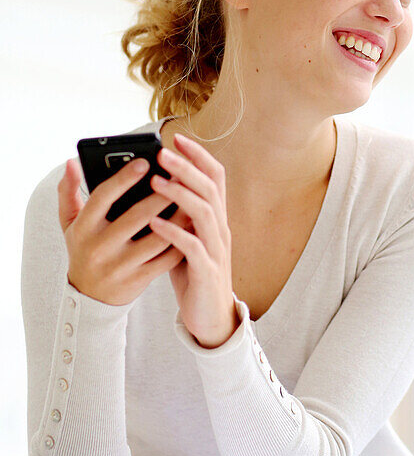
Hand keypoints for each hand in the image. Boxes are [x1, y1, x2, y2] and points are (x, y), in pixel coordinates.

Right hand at [59, 156, 187, 306]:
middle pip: (136, 216)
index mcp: (83, 228)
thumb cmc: (84, 249)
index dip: (123, 178)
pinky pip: (166, 259)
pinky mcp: (138, 280)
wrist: (89, 298)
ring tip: (192, 198)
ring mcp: (120, 266)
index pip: (103, 197)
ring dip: (178, 217)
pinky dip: (182, 240)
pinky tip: (192, 225)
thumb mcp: (70, 223)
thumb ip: (68, 191)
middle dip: (161, 195)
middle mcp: (100, 247)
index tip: (145, 162)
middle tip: (180, 176)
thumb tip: (72, 162)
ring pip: (158, 238)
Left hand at [148, 133, 239, 347]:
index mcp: (215, 219)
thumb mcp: (186, 238)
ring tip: (155, 182)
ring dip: (180, 194)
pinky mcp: (207, 272)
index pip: (215, 177)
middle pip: (210, 188)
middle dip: (187, 167)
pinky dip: (174, 232)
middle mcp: (220, 229)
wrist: (211, 318)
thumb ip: (176, 215)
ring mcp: (216, 250)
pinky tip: (155, 224)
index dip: (199, 156)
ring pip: (205, 213)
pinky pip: (192, 247)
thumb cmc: (193, 275)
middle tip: (162, 152)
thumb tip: (152, 187)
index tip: (178, 137)